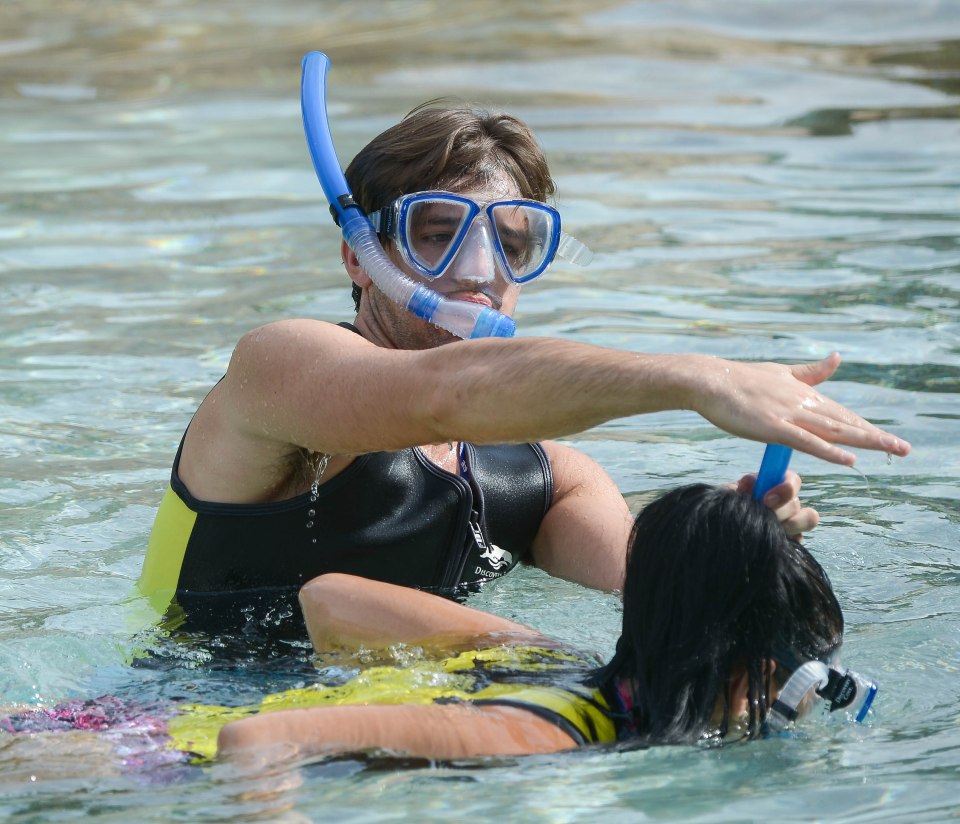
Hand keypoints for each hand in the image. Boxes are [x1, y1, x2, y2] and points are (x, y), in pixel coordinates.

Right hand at [692, 352, 910, 465]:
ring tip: (890, 450)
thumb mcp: (780, 372)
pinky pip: (805, 441)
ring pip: (833, 431)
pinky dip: (828, 451)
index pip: (841, 413)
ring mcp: (788, 414)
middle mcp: (802, 402)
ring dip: (864, 441)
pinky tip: (848, 459)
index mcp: (804, 392)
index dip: (865, 426)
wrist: (710, 380)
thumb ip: (810, 371)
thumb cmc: (740, 379)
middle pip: (844, 423)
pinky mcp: (772, 426)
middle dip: (876, 436)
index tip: (888, 439)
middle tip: (903, 449)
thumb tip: (838, 357)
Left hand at [735, 470, 817, 538]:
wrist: (726, 533)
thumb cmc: (730, 509)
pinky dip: (790, 540)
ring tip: (772, 530)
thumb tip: (750, 482)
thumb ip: (741, 488)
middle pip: (795, 503)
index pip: (792, 479)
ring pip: (809, 518)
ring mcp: (794, 521)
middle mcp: (787, 502)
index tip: (766, 498)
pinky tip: (772, 543)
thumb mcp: (730, 497)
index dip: (786, 487)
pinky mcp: (794, 539)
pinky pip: (802, 538)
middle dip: (779, 510)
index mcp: (774, 486)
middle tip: (763, 515)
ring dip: (792, 524)